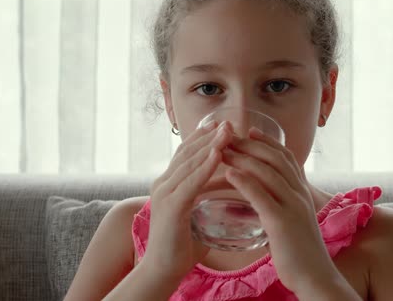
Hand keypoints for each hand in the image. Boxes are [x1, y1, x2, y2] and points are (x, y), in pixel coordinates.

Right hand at [143, 120, 233, 281]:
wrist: (163, 270)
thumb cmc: (182, 245)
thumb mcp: (196, 213)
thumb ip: (206, 198)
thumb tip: (229, 189)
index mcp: (167, 184)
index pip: (185, 154)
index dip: (202, 138)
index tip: (221, 125)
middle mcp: (163, 184)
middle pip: (187, 153)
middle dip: (209, 136)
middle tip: (228, 122)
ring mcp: (164, 193)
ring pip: (189, 163)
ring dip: (210, 145)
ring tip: (227, 131)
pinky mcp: (170, 206)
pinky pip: (191, 181)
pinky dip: (205, 166)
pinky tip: (218, 154)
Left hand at [222, 128, 347, 295]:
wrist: (316, 277)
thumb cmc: (300, 251)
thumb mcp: (296, 219)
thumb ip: (285, 203)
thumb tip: (269, 194)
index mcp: (302, 192)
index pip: (286, 157)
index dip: (268, 142)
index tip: (249, 131)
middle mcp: (300, 194)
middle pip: (274, 158)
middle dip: (250, 144)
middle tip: (228, 136)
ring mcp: (293, 206)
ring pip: (267, 172)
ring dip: (243, 158)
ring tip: (222, 150)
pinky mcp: (282, 223)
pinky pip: (261, 196)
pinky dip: (244, 182)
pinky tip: (229, 174)